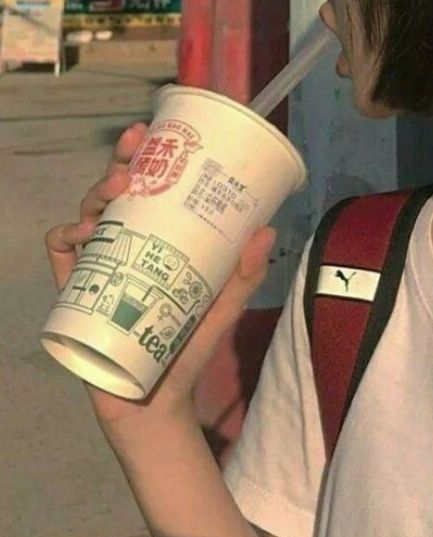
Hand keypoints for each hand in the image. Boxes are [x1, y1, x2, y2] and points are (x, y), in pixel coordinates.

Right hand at [44, 122, 276, 446]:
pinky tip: (80, 235)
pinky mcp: (75, 297)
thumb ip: (246, 273)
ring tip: (115, 193)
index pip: (148, 191)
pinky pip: (60, 259)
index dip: (144, 158)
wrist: (157, 403)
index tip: (150, 133)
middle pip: (114, 195)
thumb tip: (268, 229)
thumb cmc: (188, 347)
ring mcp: (97, 270)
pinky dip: (64, 240)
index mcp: (158, 242)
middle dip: (118, 166)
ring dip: (94, 197)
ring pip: (86, 218)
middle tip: (132, 152)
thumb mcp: (224, 305)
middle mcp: (124, 248)